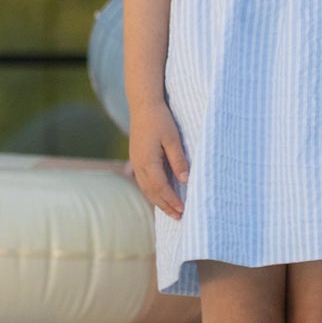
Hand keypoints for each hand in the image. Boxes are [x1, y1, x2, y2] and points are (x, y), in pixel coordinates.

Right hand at [127, 99, 189, 219]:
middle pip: (152, 192)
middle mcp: (139, 165)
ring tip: (171, 210)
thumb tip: (185, 181)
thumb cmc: (160, 119)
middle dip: (165, 206)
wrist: (143, 105)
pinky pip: (144, 181)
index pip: (161, 187)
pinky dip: (153, 192)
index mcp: (148, 161)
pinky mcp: (137, 159)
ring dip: (158, 201)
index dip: (172, 200)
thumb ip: (178, 160)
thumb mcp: (173, 139)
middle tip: (179, 217)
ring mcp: (136, 162)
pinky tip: (160, 194)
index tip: (183, 209)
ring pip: (146, 188)